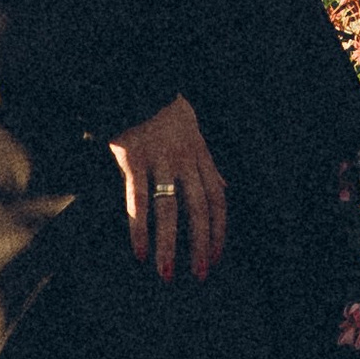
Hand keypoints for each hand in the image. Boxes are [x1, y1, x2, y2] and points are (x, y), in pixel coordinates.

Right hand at [110, 93, 226, 283]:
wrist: (138, 83)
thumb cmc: (166, 114)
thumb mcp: (195, 135)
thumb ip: (208, 164)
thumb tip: (225, 186)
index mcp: (201, 158)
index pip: (217, 201)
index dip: (219, 231)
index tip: (216, 258)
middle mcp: (185, 161)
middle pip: (199, 209)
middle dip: (201, 245)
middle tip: (199, 275)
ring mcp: (160, 160)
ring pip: (169, 209)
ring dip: (169, 245)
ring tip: (167, 273)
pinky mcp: (134, 159)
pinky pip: (138, 199)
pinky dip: (139, 228)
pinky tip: (140, 251)